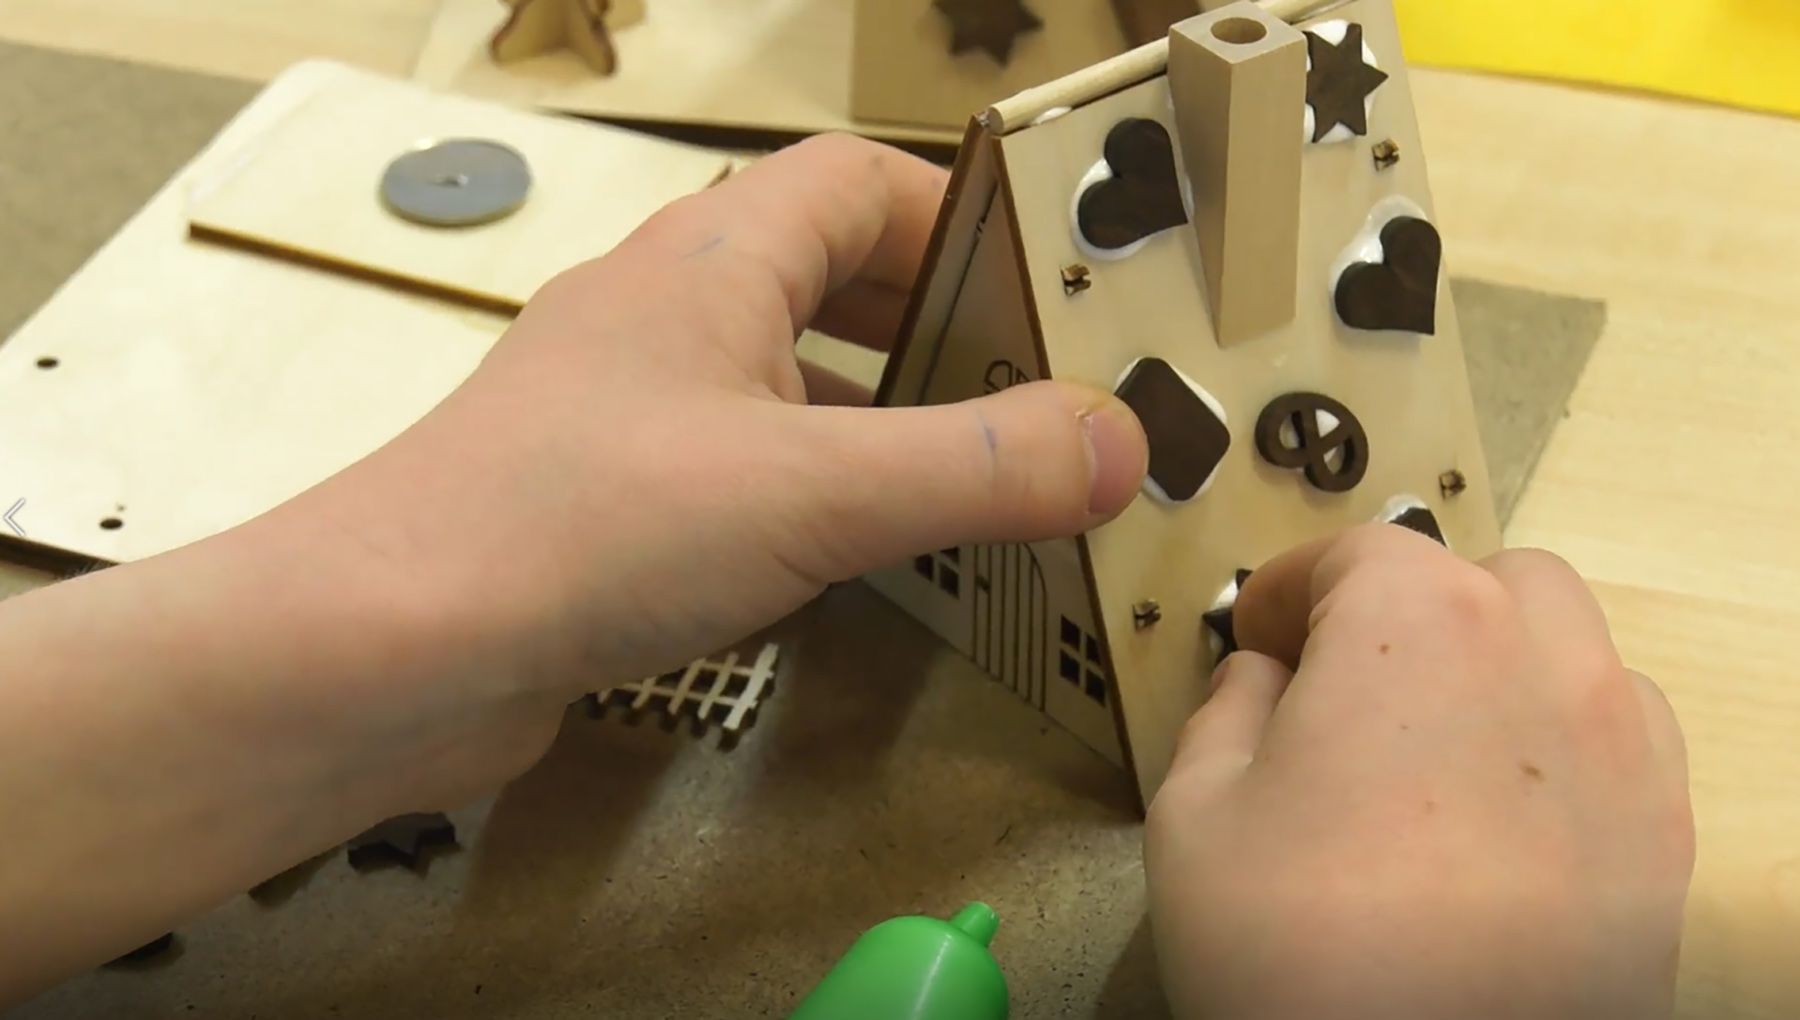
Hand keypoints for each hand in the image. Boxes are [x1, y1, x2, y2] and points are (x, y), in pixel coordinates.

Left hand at [291, 134, 1147, 796]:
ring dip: (876, 420)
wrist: (387, 652)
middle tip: (1030, 397)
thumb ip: (976, 467)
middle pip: (826, 278)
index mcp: (711, 258)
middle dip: (933, 330)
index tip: (1044, 291)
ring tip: (971, 481)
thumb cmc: (580, 528)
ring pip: (783, 382)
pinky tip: (857, 561)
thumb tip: (1121, 444)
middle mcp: (665, 315)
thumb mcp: (812, 489)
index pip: (857, 182)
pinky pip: (739, 470)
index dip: (958, 220)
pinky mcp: (606, 504)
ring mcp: (628, 412)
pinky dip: (813, 496)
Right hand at [1144, 526, 1693, 1019]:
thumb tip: (1262, 681)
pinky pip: (1622, 740)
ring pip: (1565, 647)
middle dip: (1405, 614)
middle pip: (1479, 581)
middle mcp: (1543, 658)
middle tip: (1340, 688)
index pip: (1353, 553)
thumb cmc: (1302, 953)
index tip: (1262, 641)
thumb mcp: (1194, 816)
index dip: (1291, 592)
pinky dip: (1561, 740)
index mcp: (1417, 623)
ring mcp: (1622, 748)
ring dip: (1495, 663)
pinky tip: (1499, 815)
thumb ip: (1223, 712)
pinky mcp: (1663, 840)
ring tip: (1428, 747)